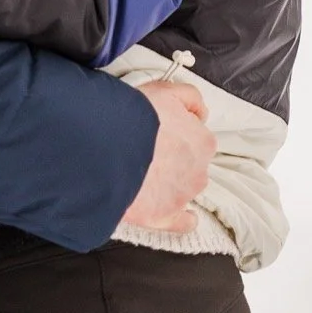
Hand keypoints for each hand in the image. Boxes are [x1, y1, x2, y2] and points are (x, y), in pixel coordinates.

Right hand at [119, 79, 216, 233]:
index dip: (176, 131)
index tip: (161, 130)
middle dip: (174, 156)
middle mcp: (198, 171)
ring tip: (143, 171)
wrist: (108, 148)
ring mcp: (182, 196)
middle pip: (190, 163)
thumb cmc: (135, 118)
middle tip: (148, 148)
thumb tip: (200, 111)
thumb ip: (190, 98)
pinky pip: (181, 222)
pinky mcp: (165, 217)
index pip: (197, 136)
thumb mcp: (166, 90)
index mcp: (202, 141)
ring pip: (183, 187)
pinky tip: (173, 212)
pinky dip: (180, 218)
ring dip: (170, 181)